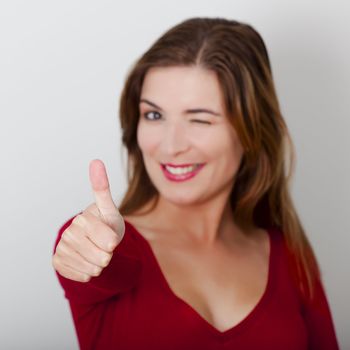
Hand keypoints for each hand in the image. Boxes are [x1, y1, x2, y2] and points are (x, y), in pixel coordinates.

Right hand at [52, 159, 124, 281]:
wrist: (94, 240)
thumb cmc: (106, 223)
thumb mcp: (110, 209)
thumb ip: (103, 189)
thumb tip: (95, 161)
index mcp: (83, 219)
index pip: (108, 241)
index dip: (114, 243)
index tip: (113, 240)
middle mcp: (69, 232)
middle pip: (100, 257)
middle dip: (108, 255)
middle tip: (105, 246)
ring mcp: (62, 248)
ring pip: (91, 268)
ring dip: (99, 264)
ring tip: (97, 253)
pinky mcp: (58, 262)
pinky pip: (80, 276)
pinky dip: (89, 272)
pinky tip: (87, 261)